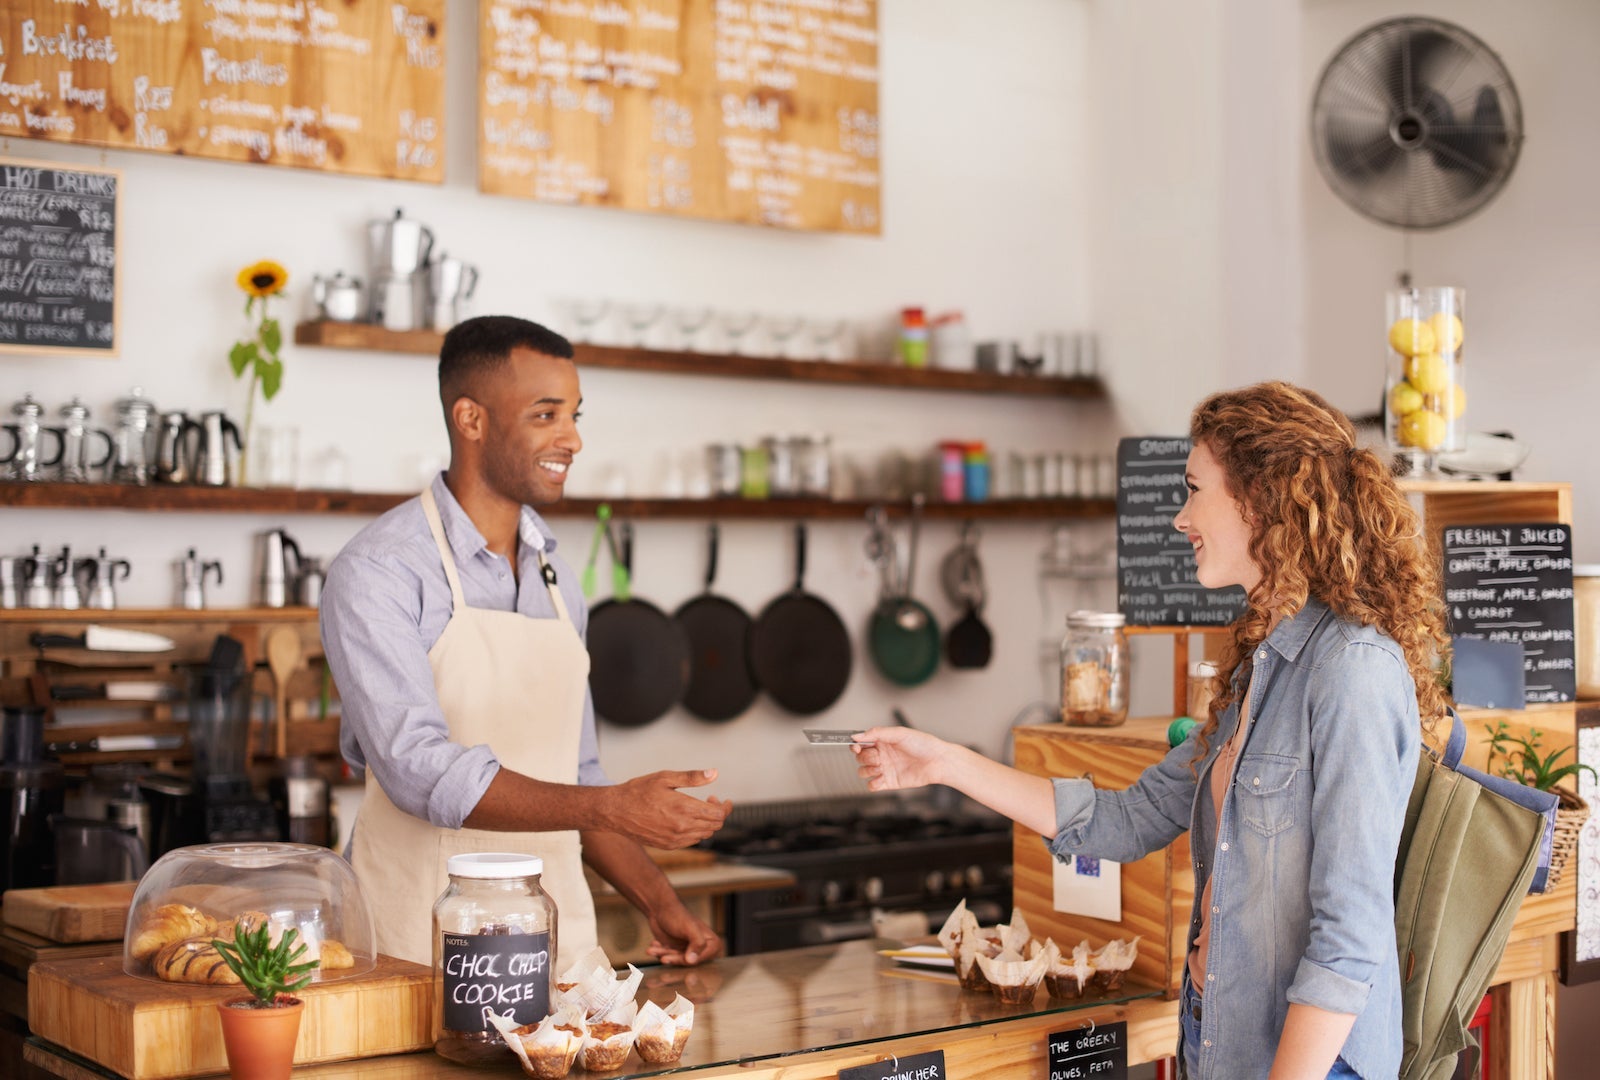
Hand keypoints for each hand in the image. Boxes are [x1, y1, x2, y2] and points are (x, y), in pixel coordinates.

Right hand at [606, 770, 731, 848]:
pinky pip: (691, 841)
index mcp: (684, 809)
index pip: (718, 814)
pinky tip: (687, 819)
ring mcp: (675, 839)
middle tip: (710, 800)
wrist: (615, 811)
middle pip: (714, 826)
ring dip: (707, 823)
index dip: (725, 807)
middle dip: (718, 813)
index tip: (722, 799)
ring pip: (704, 835)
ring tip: (698, 808)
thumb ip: (692, 777)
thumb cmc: (638, 791)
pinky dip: (696, 831)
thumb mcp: (665, 777)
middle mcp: (682, 827)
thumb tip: (714, 773)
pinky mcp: (668, 846)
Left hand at [645, 900, 722, 966]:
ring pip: (676, 960)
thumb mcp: (689, 928)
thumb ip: (697, 943)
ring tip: (652, 949)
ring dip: (663, 955)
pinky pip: (669, 958)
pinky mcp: (677, 951)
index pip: (700, 959)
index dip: (686, 959)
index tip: (673, 956)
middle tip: (662, 957)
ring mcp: (689, 950)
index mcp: (712, 943)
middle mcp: (702, 948)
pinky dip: (660, 953)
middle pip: (687, 962)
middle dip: (672, 957)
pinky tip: (654, 945)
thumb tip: (692, 961)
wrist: (660, 909)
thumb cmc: (677, 915)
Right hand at [851, 726, 952, 791]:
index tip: (856, 747)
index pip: (861, 743)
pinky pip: (872, 786)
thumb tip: (858, 736)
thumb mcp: (899, 733)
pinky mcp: (889, 782)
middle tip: (878, 757)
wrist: (937, 762)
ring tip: (881, 767)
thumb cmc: (923, 745)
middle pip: (860, 758)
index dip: (855, 745)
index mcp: (882, 742)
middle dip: (865, 758)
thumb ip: (877, 733)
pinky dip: (873, 783)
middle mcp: (882, 755)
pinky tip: (882, 778)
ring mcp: (885, 769)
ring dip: (867, 770)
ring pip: (863, 772)